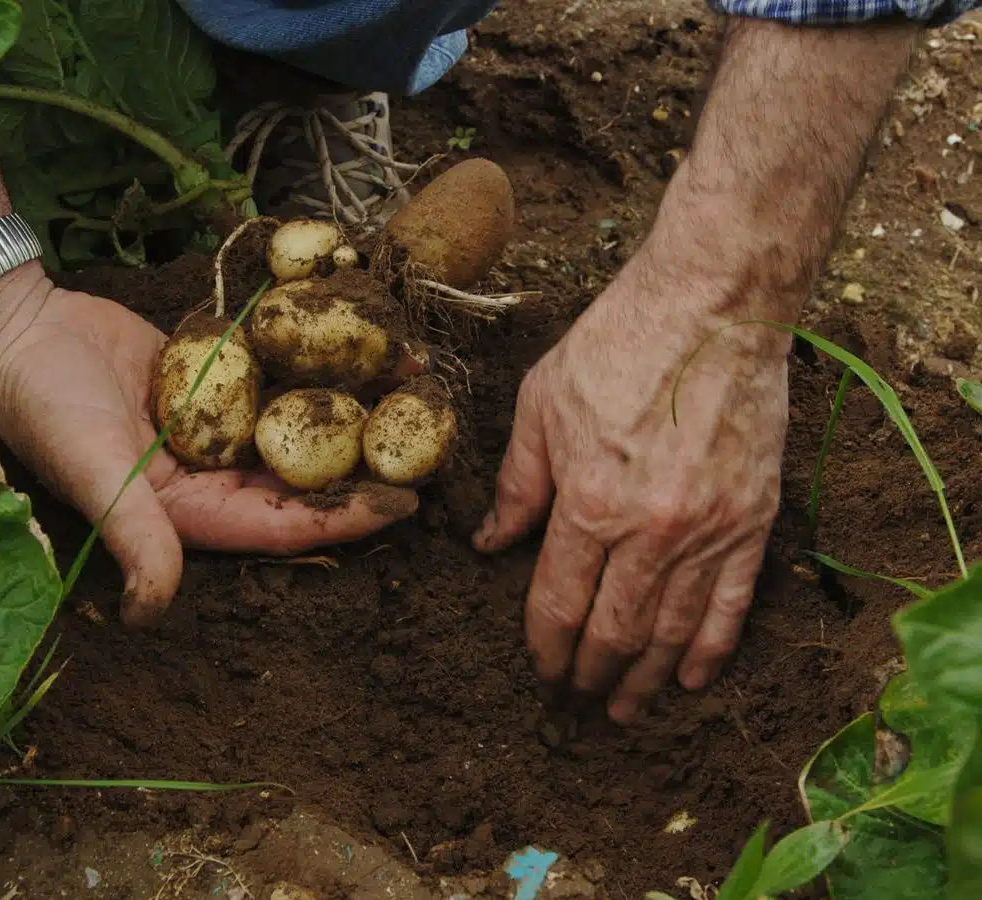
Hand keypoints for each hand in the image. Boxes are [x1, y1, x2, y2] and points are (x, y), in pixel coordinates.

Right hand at [0, 264, 416, 625]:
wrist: (18, 325)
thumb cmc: (46, 403)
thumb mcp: (93, 471)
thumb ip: (136, 537)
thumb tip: (152, 614)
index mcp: (192, 512)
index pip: (283, 524)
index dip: (344, 518)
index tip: (405, 503)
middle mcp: (213, 477)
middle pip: (304, 478)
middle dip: (365, 466)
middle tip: (431, 446)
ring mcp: (219, 427)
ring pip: (299, 427)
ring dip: (353, 411)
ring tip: (414, 392)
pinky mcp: (218, 380)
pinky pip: (277, 379)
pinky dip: (316, 366)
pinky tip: (362, 347)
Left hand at [472, 253, 788, 723]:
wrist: (715, 307)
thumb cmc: (618, 345)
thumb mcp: (540, 407)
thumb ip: (517, 485)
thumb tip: (491, 543)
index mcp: (588, 504)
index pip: (559, 603)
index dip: (545, 647)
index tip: (540, 668)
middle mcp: (650, 532)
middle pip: (614, 630)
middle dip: (590, 673)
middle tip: (577, 698)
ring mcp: (709, 531)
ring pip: (672, 631)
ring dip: (644, 677)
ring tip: (625, 707)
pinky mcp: (753, 521)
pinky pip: (733, 604)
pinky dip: (711, 648)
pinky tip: (690, 677)